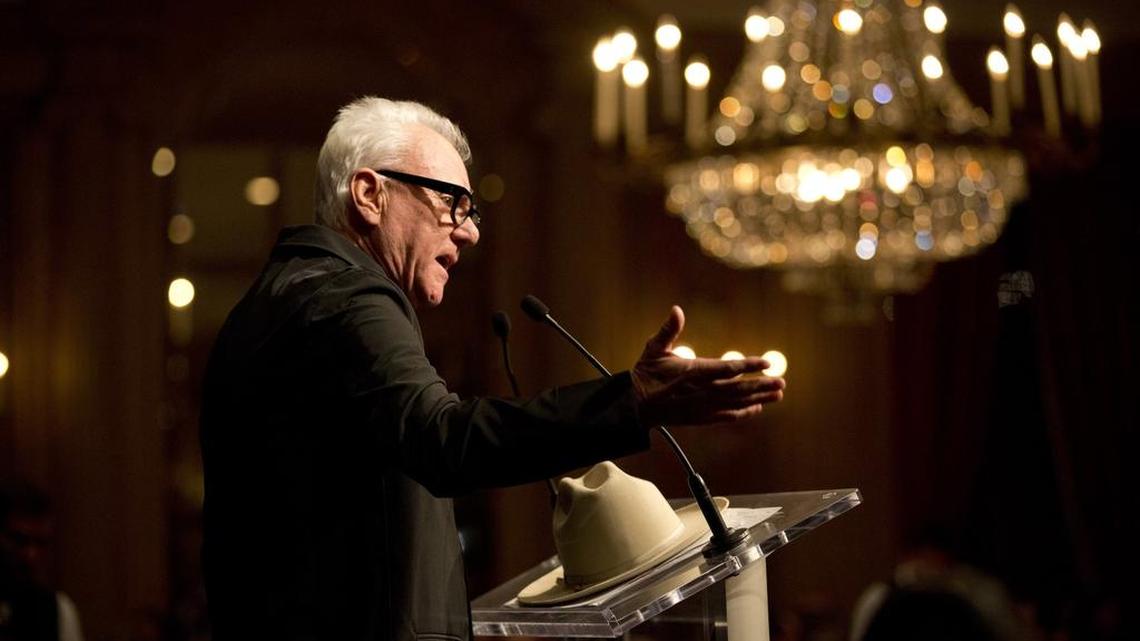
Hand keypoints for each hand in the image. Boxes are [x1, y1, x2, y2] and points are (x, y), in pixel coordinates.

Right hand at [631, 306, 784, 426]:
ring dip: (759, 397)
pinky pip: (728, 416)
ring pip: (737, 403)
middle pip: (738, 388)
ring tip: (778, 393)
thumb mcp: (654, 348)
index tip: (767, 362)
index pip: (728, 369)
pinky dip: (744, 412)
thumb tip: (677, 309)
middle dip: (762, 385)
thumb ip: (668, 330)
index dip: (750, 365)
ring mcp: (703, 406)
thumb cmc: (646, 374)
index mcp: (694, 372)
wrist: (636, 406)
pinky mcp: (701, 418)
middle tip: (782, 382)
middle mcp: (702, 391)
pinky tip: (756, 407)